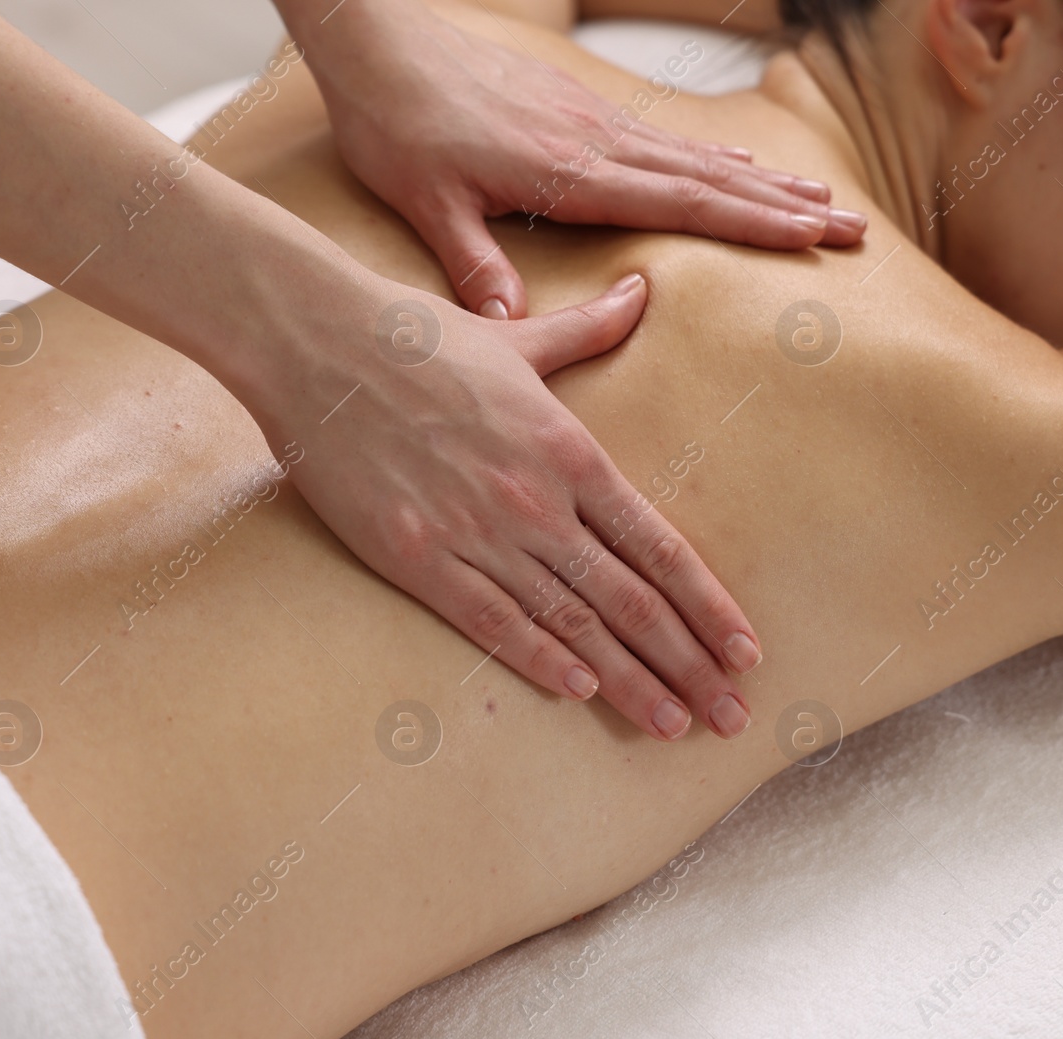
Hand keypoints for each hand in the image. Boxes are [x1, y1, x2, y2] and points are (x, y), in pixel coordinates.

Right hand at [252, 272, 761, 741]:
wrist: (316, 341)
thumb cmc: (417, 336)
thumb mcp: (519, 337)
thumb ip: (591, 329)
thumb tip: (644, 290)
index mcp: (570, 451)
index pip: (660, 548)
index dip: (709, 607)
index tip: (746, 651)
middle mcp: (536, 501)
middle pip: (631, 600)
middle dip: (688, 664)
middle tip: (731, 715)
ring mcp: (476, 532)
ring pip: (572, 623)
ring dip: (629, 681)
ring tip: (673, 723)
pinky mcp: (416, 556)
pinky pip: (491, 622)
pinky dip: (540, 659)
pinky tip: (581, 693)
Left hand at [289, 0, 865, 317]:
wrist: (379, 46)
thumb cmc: (397, 126)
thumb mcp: (426, 203)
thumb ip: (474, 264)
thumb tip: (511, 324)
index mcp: (570, 172)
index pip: (679, 202)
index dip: (749, 222)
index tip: (811, 237)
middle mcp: (597, 142)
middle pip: (710, 180)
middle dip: (786, 207)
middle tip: (854, 228)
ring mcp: (593, 122)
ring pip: (696, 157)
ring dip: (764, 181)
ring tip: (823, 199)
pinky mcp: (578, 110)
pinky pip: (665, 138)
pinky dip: (712, 158)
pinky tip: (739, 166)